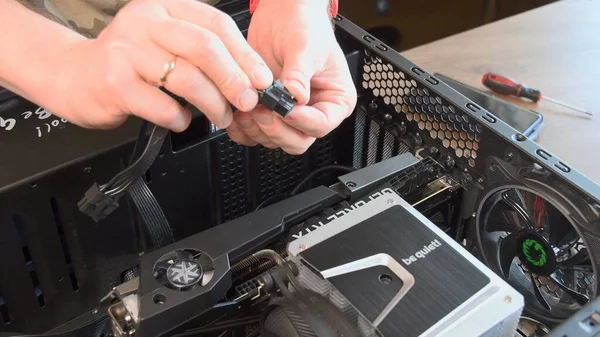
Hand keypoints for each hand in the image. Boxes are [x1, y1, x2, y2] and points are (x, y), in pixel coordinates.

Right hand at [55, 0, 272, 130]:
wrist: (75, 76)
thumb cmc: (128, 63)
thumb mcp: (164, 43)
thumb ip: (201, 53)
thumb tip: (249, 78)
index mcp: (164, 8)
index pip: (215, 24)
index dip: (245, 53)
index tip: (261, 79)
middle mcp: (145, 23)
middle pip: (204, 47)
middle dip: (234, 78)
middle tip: (247, 100)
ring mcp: (127, 52)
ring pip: (187, 78)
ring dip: (213, 104)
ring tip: (220, 117)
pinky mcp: (116, 83)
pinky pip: (163, 106)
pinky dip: (181, 118)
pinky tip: (182, 120)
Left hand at [227, 0, 356, 154]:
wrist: (281, 13)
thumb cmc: (304, 26)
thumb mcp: (306, 47)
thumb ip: (300, 74)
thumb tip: (296, 97)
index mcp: (334, 100)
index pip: (321, 124)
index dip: (302, 122)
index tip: (285, 110)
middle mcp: (312, 110)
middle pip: (298, 140)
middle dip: (277, 130)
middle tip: (263, 110)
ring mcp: (287, 113)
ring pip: (274, 140)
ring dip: (257, 129)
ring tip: (249, 107)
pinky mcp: (266, 111)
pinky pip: (255, 133)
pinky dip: (244, 130)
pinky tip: (238, 115)